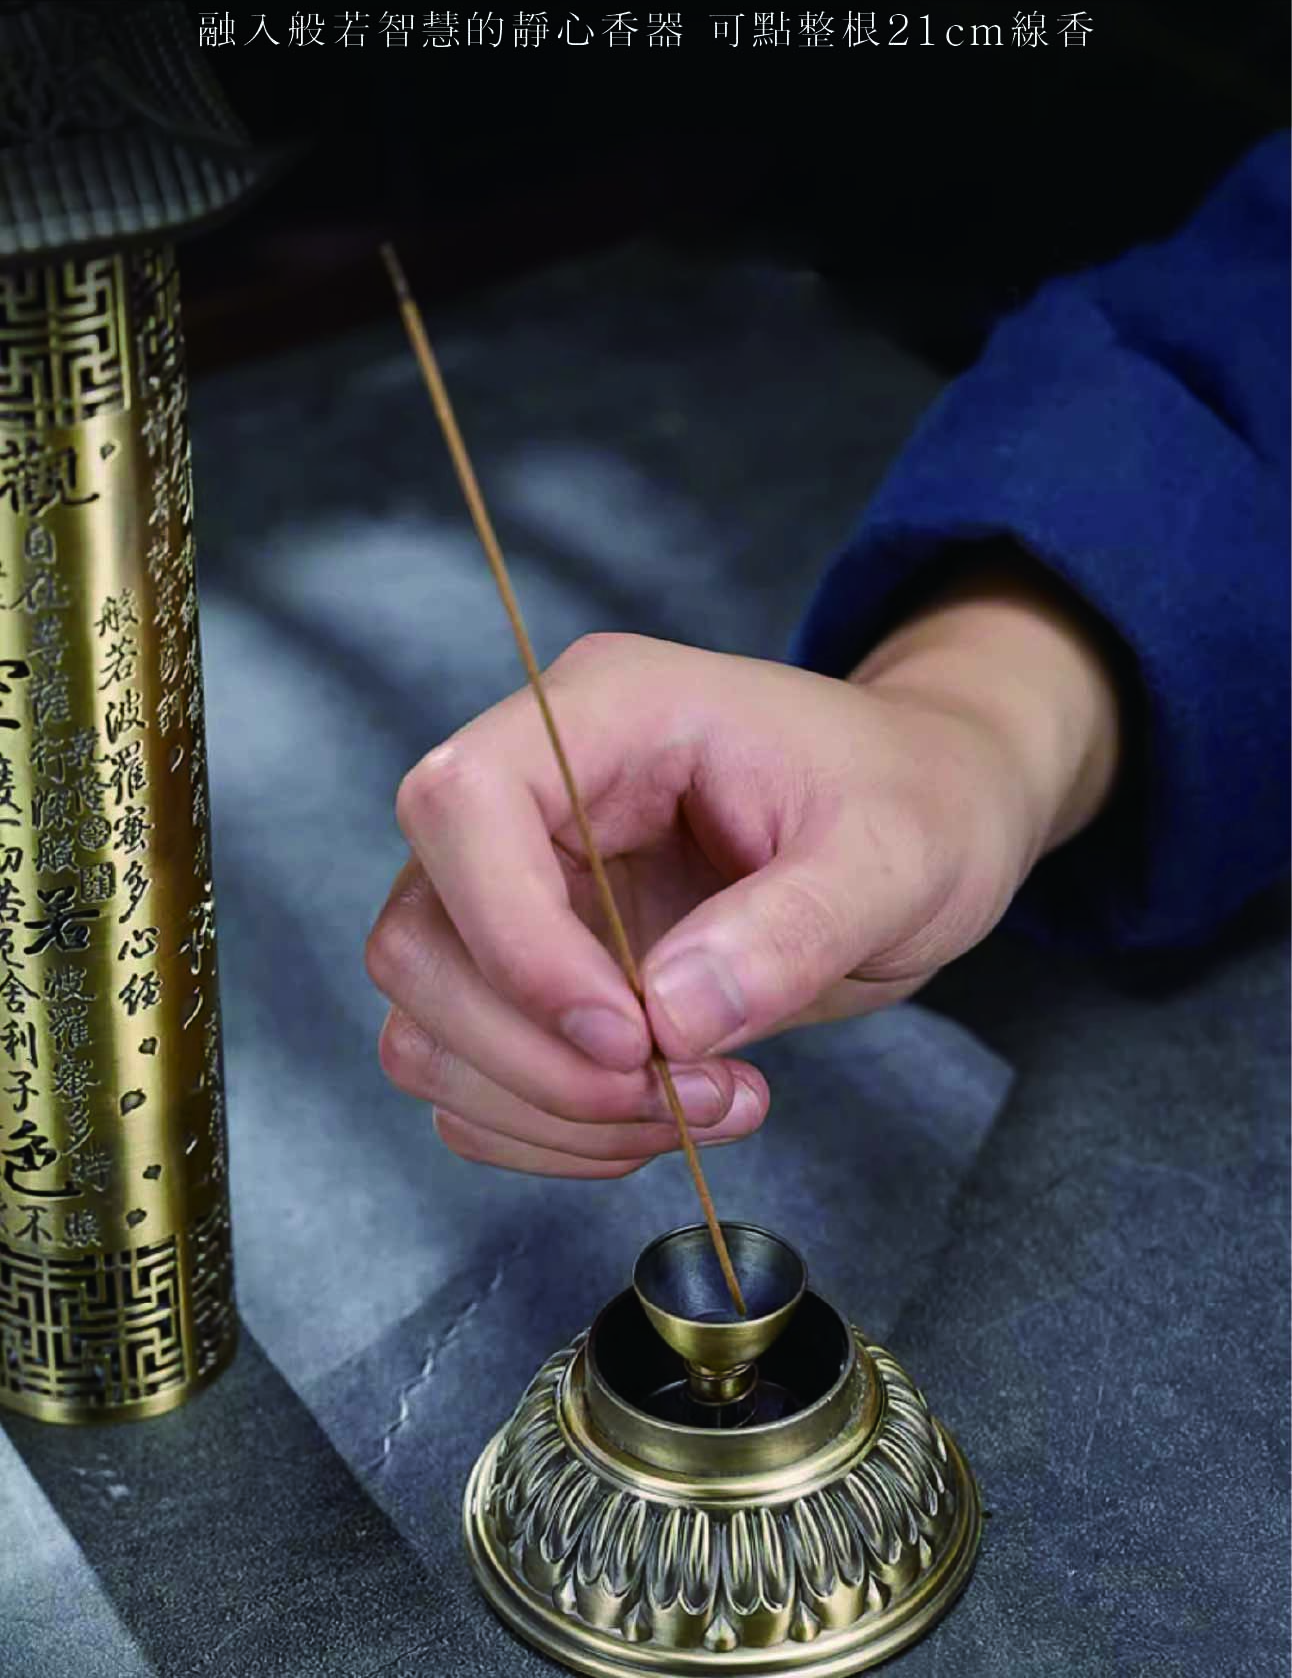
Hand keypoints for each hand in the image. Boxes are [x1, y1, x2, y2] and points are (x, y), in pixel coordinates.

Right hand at [367, 570, 1119, 1177]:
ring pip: (426, 1023)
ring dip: (545, 1107)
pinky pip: (470, 1076)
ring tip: (701, 1105)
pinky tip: (661, 1115)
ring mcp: (522, 885)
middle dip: (535, 1056)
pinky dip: (546, 1129)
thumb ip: (789, 928)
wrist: (935, 812)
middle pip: (418, 937)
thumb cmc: (918, 799)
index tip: (630, 1035)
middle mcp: (535, 792)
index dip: (512, 939)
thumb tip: (668, 1017)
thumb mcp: (895, 855)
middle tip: (686, 1091)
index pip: (461, 803)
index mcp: (606, 711)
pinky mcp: (533, 969)